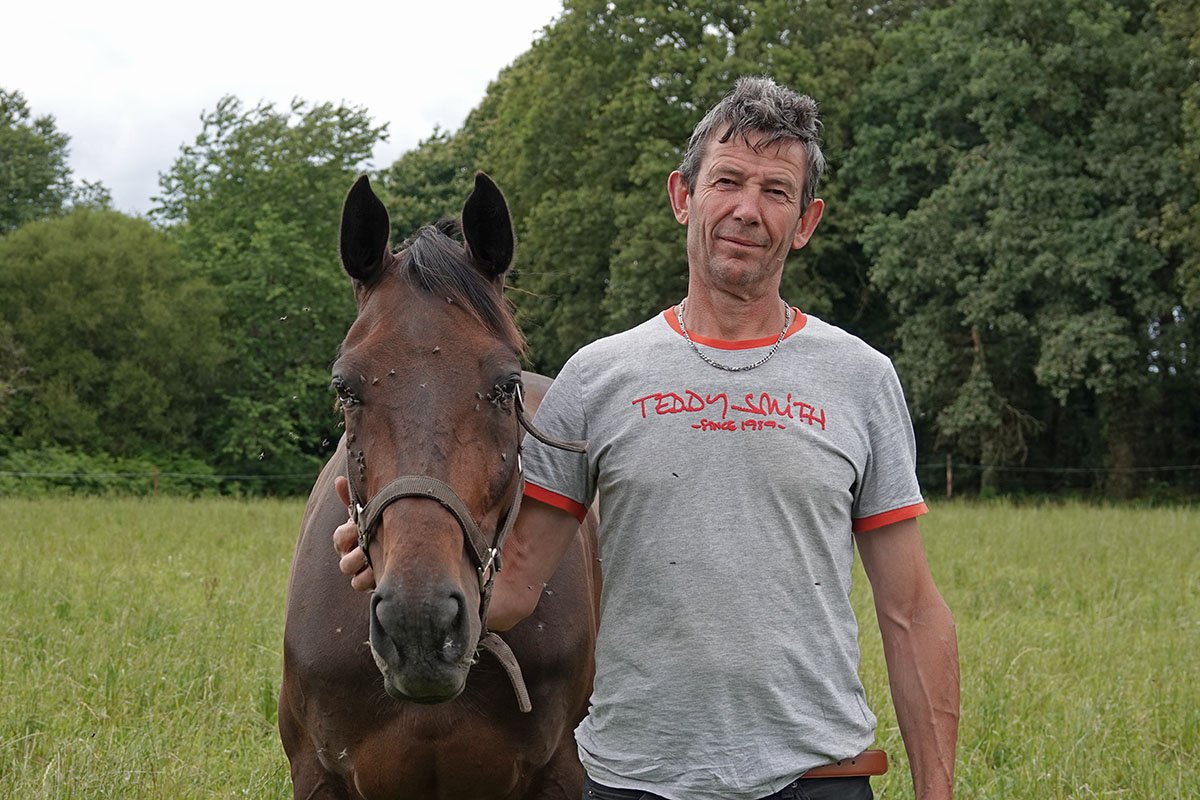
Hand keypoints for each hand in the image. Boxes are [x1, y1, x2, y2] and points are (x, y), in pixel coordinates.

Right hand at [333, 476, 375, 590]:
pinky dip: (369, 578)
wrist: (405, 545)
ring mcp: (358, 571)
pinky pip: (359, 584)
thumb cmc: (382, 524)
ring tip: (378, 555)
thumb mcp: (371, 510)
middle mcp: (349, 555)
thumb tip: (339, 480)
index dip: (349, 531)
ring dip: (362, 563)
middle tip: (372, 542)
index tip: (362, 524)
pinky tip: (385, 567)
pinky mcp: (368, 583)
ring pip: (349, 571)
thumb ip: (354, 498)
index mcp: (348, 538)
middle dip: (356, 550)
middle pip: (342, 556)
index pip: (339, 536)